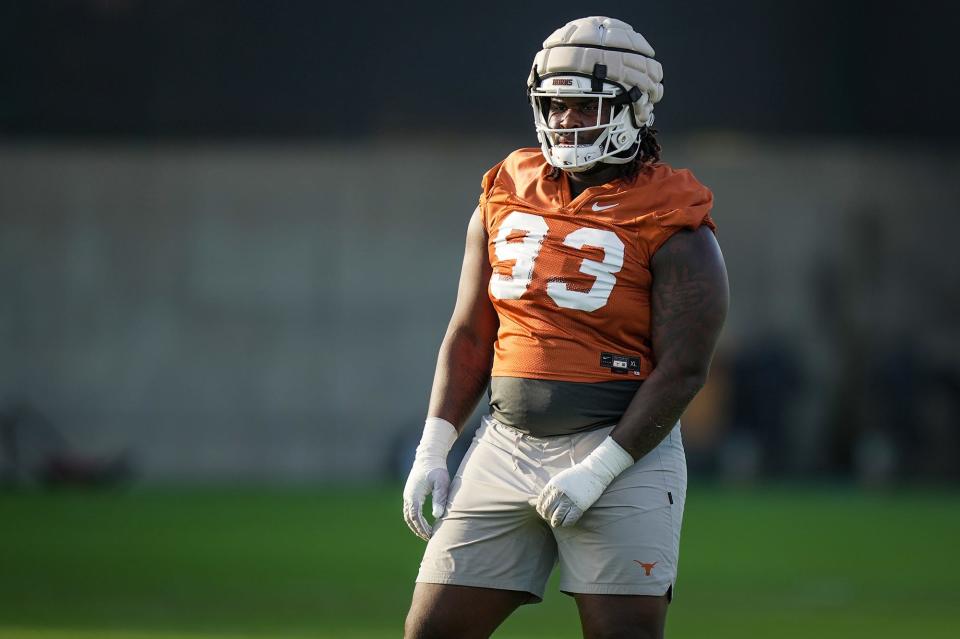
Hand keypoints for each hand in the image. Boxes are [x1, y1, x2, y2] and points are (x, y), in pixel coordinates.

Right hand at [401, 417, 457, 540]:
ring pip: (408, 515)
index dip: (422, 527)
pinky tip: (424, 522)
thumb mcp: (441, 483)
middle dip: (418, 529)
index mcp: (414, 495)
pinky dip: (414, 519)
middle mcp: (408, 496)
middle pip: (409, 518)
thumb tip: (437, 516)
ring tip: (426, 533)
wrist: (429, 456)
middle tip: (429, 538)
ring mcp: (408, 494)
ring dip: (415, 525)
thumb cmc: (437, 469)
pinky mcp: (410, 493)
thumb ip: (439, 498)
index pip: (415, 516)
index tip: (430, 535)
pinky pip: (409, 510)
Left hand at [535, 436, 633, 527]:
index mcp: (553, 485)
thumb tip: (543, 499)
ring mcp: (569, 501)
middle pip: (547, 509)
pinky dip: (565, 523)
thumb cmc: (576, 475)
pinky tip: (565, 523)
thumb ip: (552, 488)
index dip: (540, 508)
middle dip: (546, 515)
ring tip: (555, 523)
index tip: (541, 511)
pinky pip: (568, 520)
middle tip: (548, 518)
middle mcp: (559, 493)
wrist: (593, 473)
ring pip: (556, 517)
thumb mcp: (560, 478)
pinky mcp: (578, 507)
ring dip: (554, 521)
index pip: (542, 500)